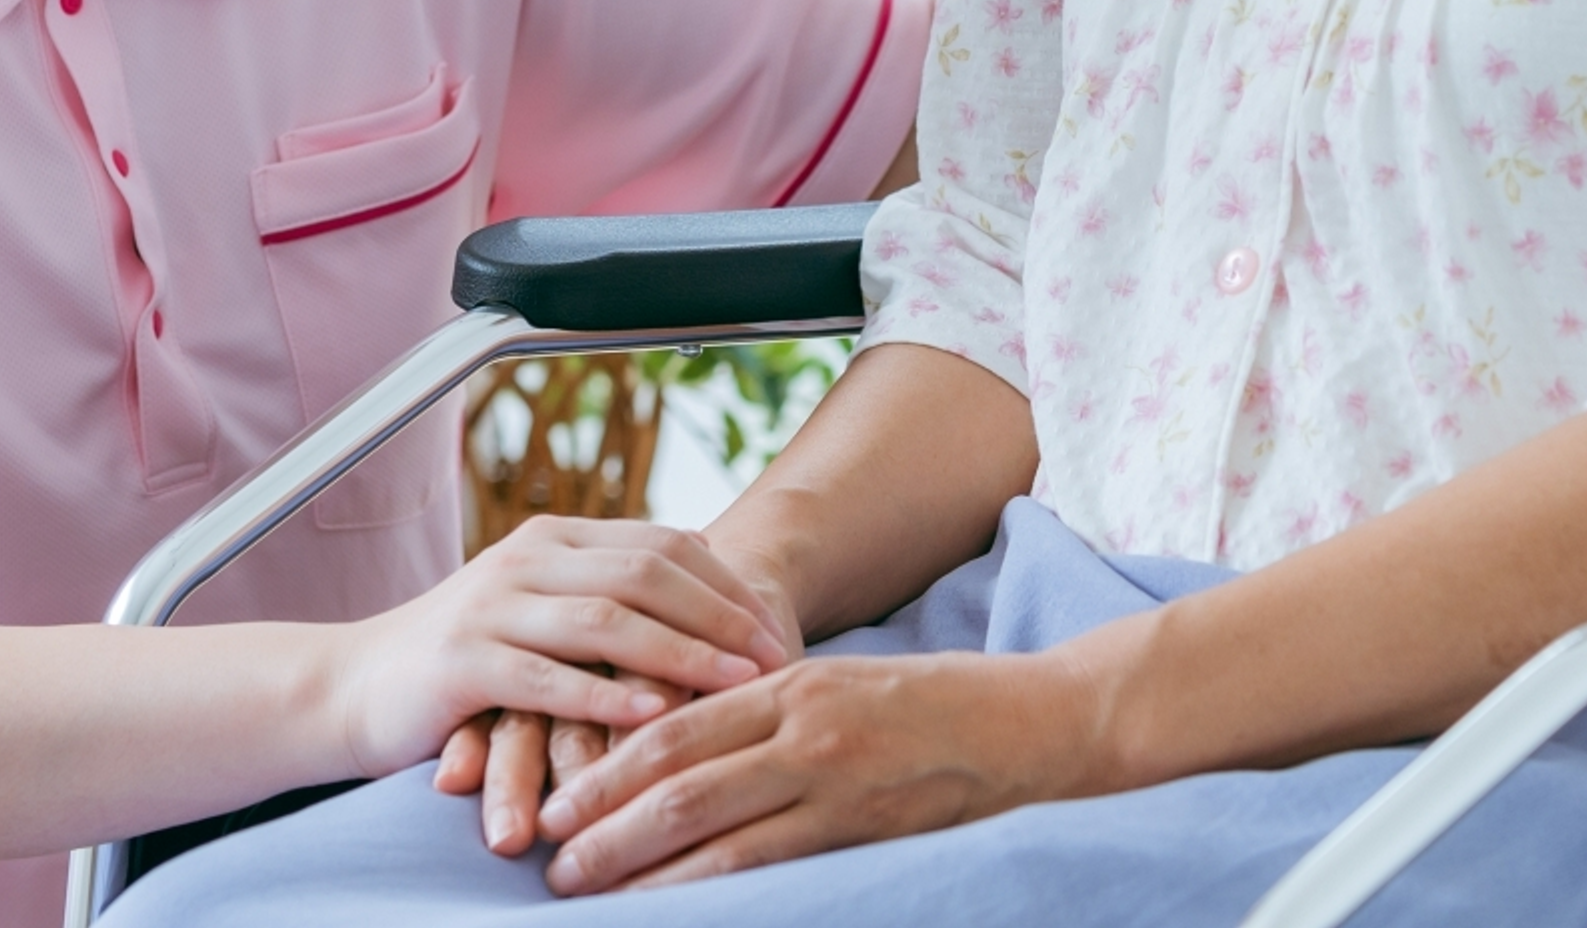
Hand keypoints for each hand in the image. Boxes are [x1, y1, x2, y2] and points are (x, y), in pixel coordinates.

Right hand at [439, 549, 805, 853]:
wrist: (355, 686)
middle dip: (719, 617)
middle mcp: (526, 558)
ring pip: (605, 618)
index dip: (726, 586)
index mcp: (554, 538)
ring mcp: (491, 605)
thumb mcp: (541, 607)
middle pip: (645, 573)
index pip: (662, 543)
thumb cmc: (465, 657)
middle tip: (774, 660)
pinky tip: (652, 714)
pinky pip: (547, 676)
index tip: (778, 631)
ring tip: (735, 684)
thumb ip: (610, 586)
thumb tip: (706, 566)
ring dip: (680, 652)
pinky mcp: (462, 660)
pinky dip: (605, 694)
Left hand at [531, 650, 1092, 893]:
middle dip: (603, 822)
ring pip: (715, 831)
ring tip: (586, 887)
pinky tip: (674, 907)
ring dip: (642, 867)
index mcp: (791, 682)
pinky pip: (773, 866)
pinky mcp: (866, 832)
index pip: (675, 724)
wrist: (1038, 725)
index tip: (556, 796)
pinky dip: (713, 889)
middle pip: (678, 780)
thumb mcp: (840, 684)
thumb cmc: (934, 704)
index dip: (607, 764)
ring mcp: (836, 783)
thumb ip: (768, 710)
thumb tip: (681, 744)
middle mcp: (803, 729)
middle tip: (547, 853)